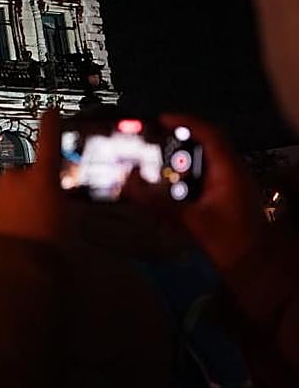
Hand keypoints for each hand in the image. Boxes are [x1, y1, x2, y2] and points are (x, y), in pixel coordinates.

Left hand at [0, 109, 65, 243]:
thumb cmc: (49, 254)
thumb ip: (65, 213)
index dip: (50, 126)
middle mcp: (15, 178)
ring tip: (15, 234)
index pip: (49, 143)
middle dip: (26, 192)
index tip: (50, 112)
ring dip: (6, 205)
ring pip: (0, 192)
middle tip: (35, 221)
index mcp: (44, 181)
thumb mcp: (71, 232)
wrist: (10, 271)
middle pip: (22, 178)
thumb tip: (59, 210)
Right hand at [163, 114, 267, 270]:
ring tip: (158, 163)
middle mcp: (234, 173)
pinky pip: (207, 177)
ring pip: (207, 162)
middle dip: (179, 140)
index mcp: (229, 170)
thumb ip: (159, 202)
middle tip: (153, 141)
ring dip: (183, 160)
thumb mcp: (192, 220)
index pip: (210, 134)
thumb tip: (128, 183)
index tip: (160, 119)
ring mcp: (234, 186)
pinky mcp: (229, 199)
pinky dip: (188, 176)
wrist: (258, 268)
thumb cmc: (230, 241)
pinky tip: (172, 189)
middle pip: (207, 145)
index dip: (185, 121)